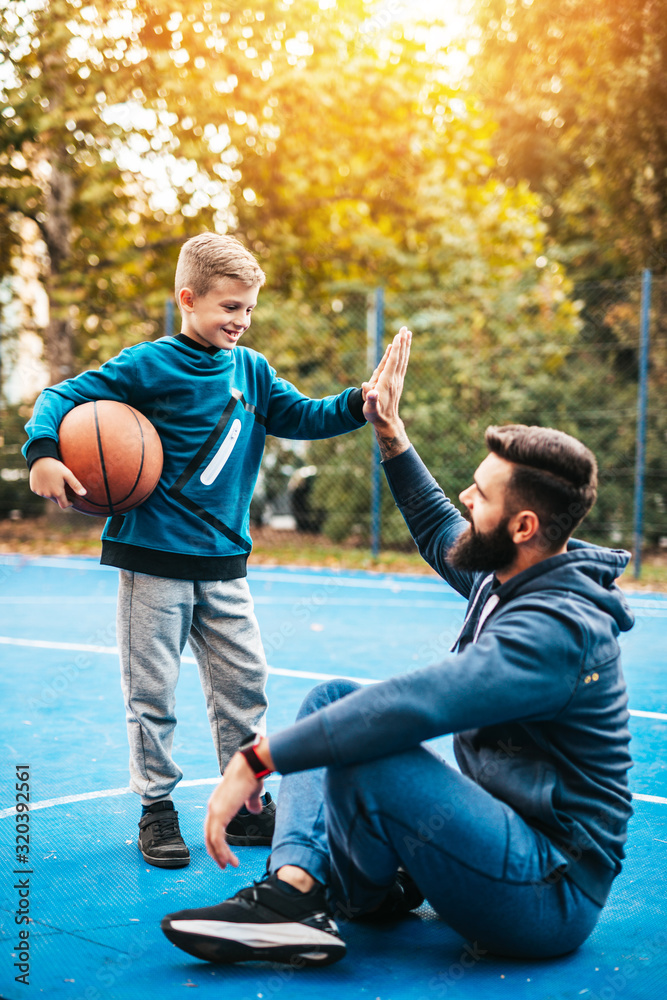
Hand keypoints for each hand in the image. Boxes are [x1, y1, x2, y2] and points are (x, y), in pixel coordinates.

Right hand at [29, 457, 85, 508]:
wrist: (40, 459)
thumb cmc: (56, 467)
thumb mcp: (67, 474)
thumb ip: (76, 485)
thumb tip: (84, 494)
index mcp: (57, 492)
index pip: (63, 505)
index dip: (68, 504)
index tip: (71, 501)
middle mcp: (48, 495)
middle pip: (56, 500)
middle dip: (60, 496)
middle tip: (61, 486)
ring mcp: (40, 492)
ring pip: (48, 496)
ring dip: (51, 492)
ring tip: (53, 482)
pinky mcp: (34, 489)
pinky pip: (40, 491)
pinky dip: (44, 489)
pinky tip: (45, 481)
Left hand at [204, 738, 273, 869]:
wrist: (250, 766)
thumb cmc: (252, 775)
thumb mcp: (251, 793)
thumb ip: (251, 802)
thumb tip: (255, 810)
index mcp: (218, 803)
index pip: (212, 827)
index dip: (217, 841)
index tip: (224, 853)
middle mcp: (213, 807)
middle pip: (209, 835)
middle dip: (215, 852)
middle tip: (223, 864)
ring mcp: (214, 810)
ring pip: (212, 839)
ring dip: (220, 855)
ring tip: (229, 865)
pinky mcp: (219, 814)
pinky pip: (217, 838)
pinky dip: (222, 851)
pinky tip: (229, 859)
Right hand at [363, 327, 411, 449]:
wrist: (386, 422)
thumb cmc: (375, 414)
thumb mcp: (371, 409)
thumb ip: (371, 399)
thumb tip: (371, 390)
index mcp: (388, 382)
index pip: (393, 362)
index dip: (396, 349)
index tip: (398, 336)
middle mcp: (395, 379)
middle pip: (400, 357)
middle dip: (402, 342)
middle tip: (405, 328)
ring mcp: (398, 380)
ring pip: (403, 360)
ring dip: (406, 346)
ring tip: (408, 334)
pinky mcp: (398, 382)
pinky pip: (402, 365)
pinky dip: (403, 354)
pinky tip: (403, 349)